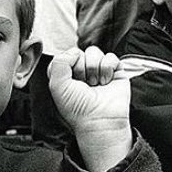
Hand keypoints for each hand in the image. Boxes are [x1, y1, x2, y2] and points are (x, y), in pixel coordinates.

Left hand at [48, 46, 132, 171]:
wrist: (99, 120)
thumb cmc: (77, 108)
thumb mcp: (57, 85)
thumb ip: (59, 62)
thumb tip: (74, 52)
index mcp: (66, 74)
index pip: (65, 55)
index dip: (67, 65)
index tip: (70, 80)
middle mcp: (82, 71)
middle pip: (80, 52)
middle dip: (81, 68)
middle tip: (84, 85)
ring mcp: (99, 71)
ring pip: (94, 52)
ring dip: (94, 69)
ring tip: (95, 84)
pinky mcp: (115, 72)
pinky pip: (111, 57)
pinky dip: (108, 68)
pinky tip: (106, 82)